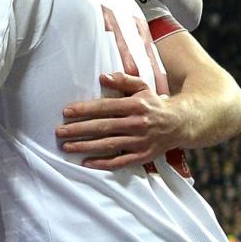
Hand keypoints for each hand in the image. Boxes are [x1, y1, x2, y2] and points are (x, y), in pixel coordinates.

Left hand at [56, 71, 179, 169]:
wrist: (181, 123)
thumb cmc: (155, 103)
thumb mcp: (142, 87)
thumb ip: (123, 80)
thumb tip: (102, 77)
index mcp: (135, 105)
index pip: (105, 107)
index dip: (85, 110)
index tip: (66, 113)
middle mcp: (137, 123)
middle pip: (103, 127)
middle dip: (78, 130)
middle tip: (59, 132)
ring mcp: (141, 141)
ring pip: (109, 145)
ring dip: (86, 147)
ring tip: (67, 147)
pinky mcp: (143, 156)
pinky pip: (121, 161)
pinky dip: (103, 164)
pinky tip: (87, 163)